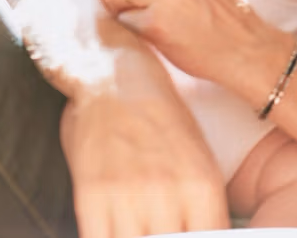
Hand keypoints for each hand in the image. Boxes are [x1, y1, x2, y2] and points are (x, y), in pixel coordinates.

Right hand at [61, 58, 228, 237]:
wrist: (117, 75)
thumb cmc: (159, 119)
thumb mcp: (197, 158)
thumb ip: (199, 206)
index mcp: (204, 184)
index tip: (187, 236)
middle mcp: (171, 192)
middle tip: (160, 231)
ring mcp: (130, 194)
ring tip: (138, 230)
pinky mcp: (92, 194)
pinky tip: (111, 232)